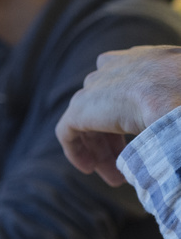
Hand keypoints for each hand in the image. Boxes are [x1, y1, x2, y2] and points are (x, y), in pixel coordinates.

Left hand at [56, 45, 180, 185]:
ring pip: (89, 122)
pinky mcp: (80, 107)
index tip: (139, 137)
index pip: (125, 84)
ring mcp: (95, 87)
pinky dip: (76, 151)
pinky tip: (90, 168)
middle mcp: (114, 68)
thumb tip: (174, 125)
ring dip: (101, 151)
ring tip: (116, 179)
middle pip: (105, 106)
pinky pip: (68, 131)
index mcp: (142, 60)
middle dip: (114, 140)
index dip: (128, 113)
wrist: (179, 92)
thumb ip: (175, 103)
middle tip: (126, 166)